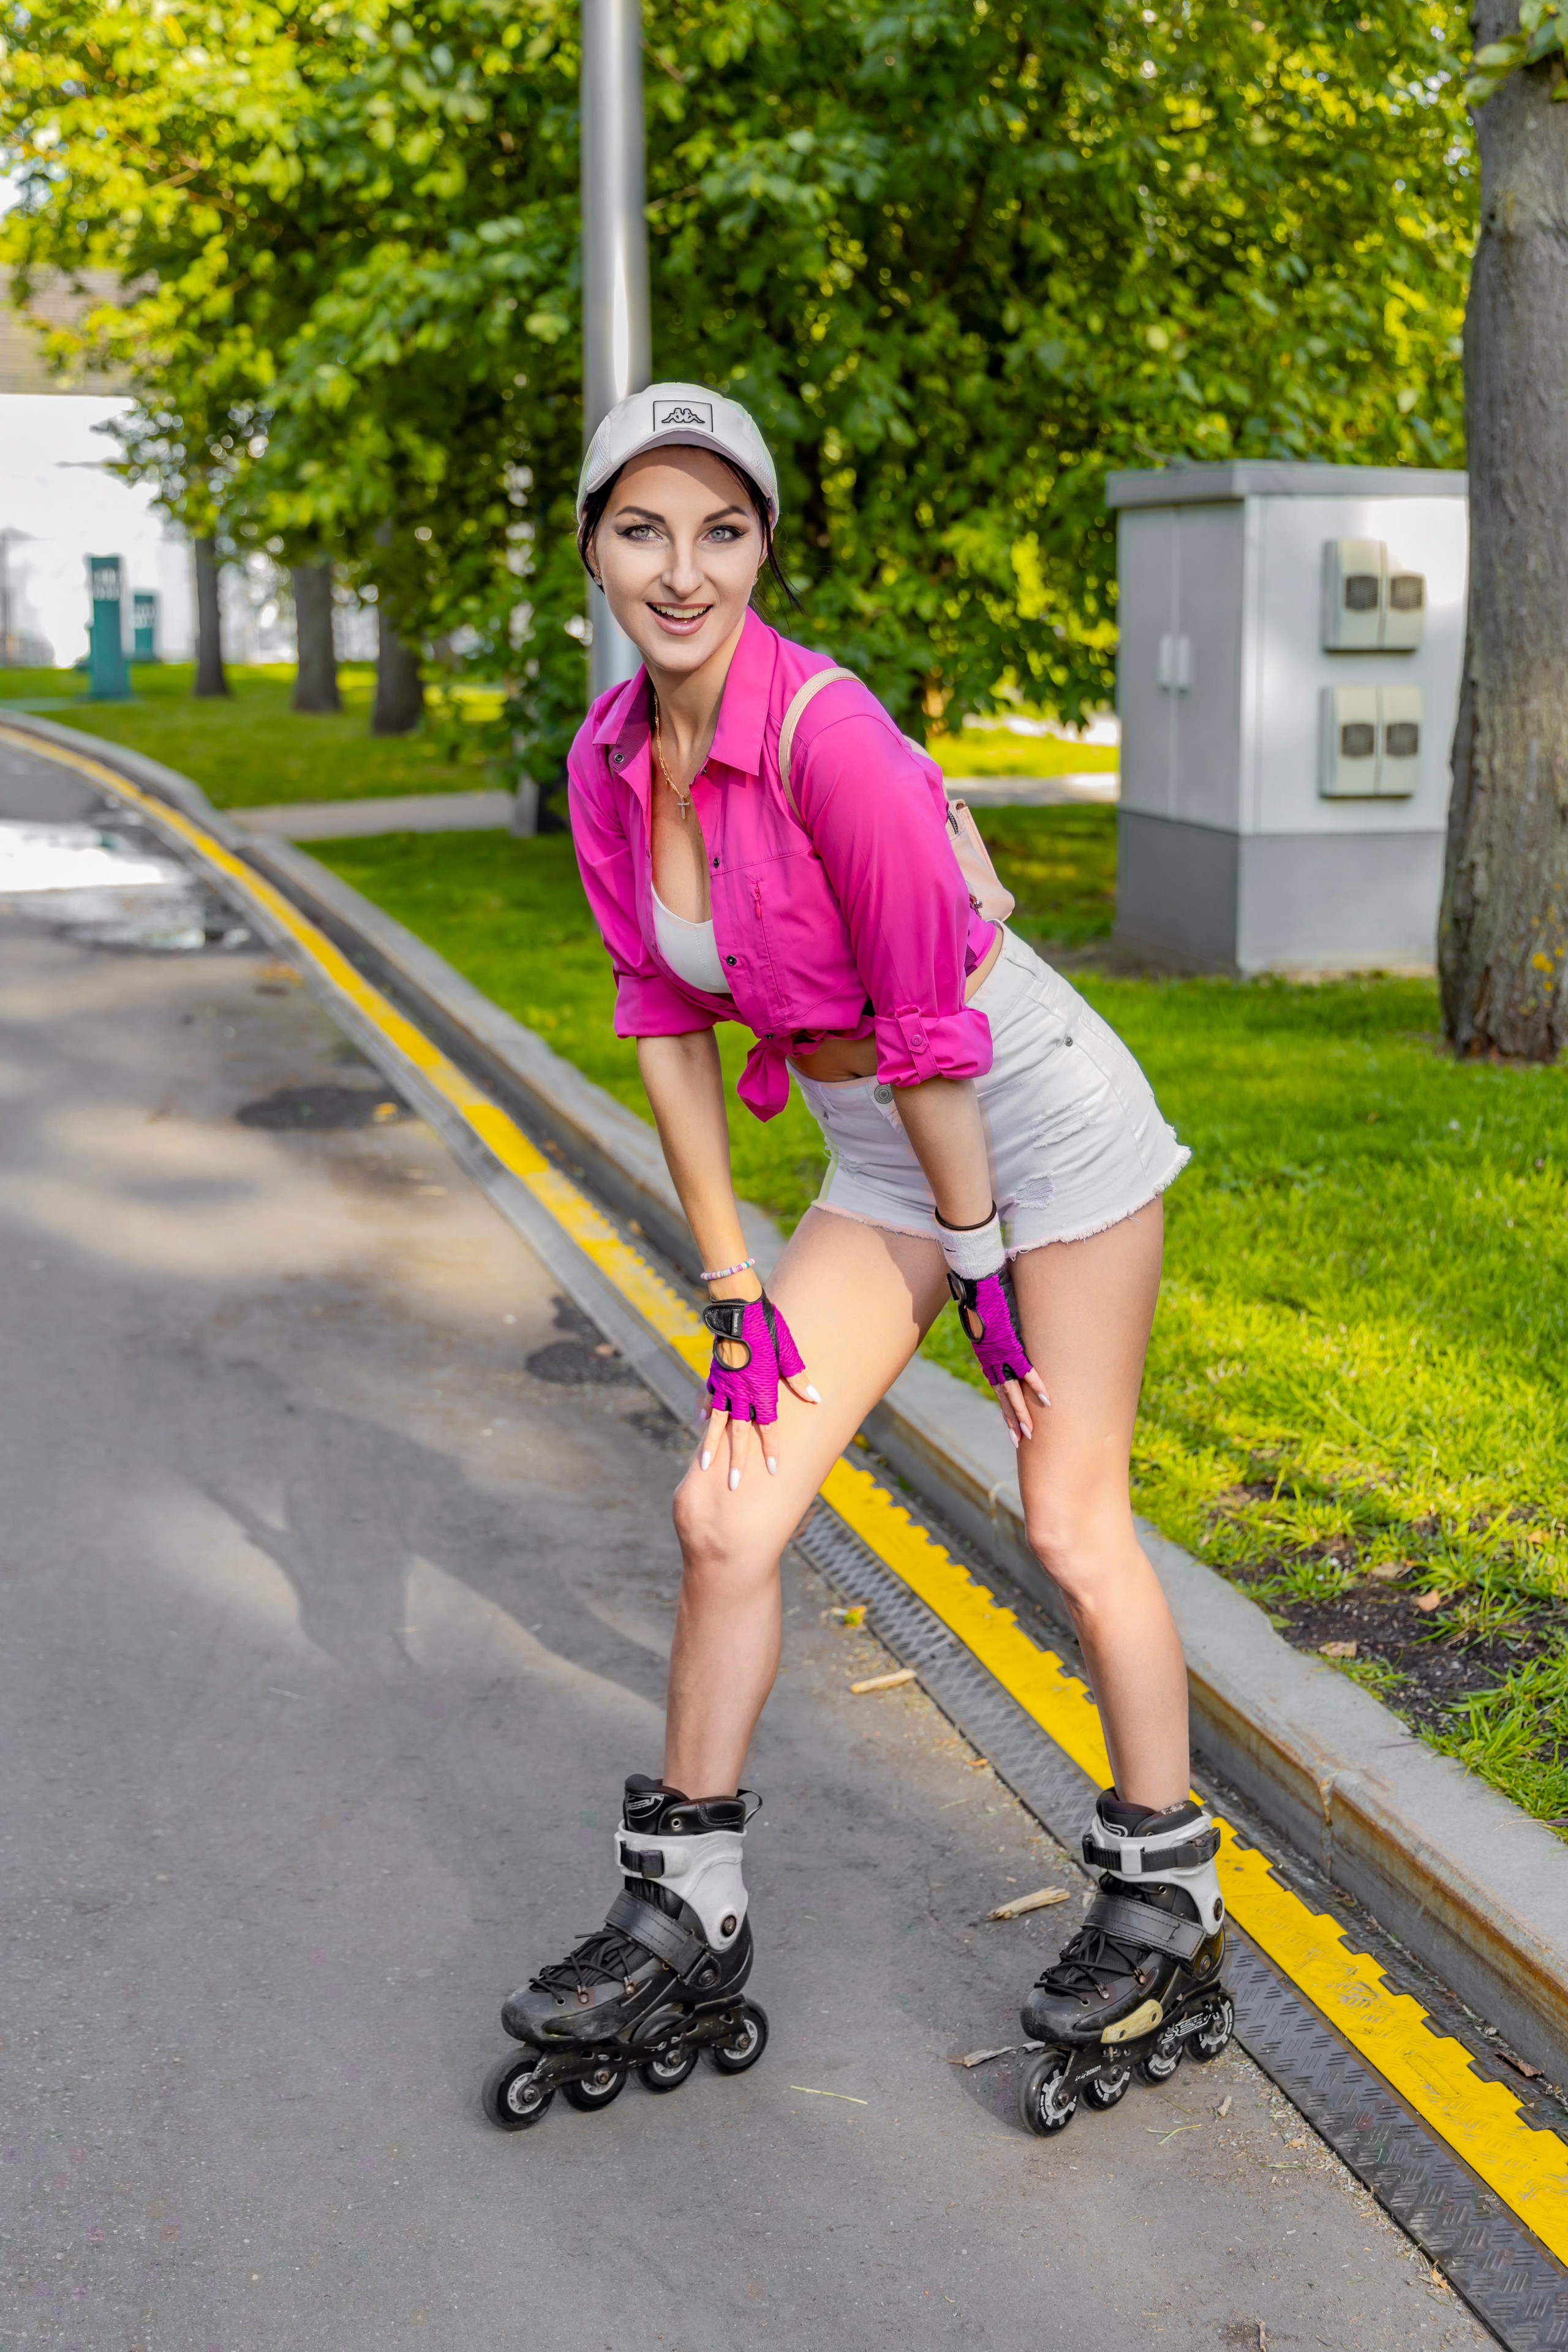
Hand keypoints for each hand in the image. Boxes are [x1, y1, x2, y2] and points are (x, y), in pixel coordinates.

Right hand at [697, 1292, 818, 1487]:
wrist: (739, 1309)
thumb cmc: (769, 1329)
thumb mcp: (789, 1353)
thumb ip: (800, 1379)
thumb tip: (816, 1399)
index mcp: (761, 1391)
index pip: (768, 1428)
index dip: (770, 1449)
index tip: (772, 1470)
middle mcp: (740, 1394)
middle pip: (738, 1435)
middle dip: (737, 1462)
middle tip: (734, 1486)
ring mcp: (723, 1386)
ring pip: (716, 1423)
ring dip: (711, 1446)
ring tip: (705, 1467)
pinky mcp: (713, 1375)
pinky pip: (708, 1398)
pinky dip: (704, 1412)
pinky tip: (701, 1424)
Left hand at [947, 1265, 1050, 1446]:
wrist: (973, 1280)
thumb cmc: (982, 1294)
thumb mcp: (990, 1319)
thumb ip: (1000, 1331)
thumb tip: (1008, 1330)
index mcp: (988, 1358)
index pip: (999, 1389)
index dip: (1006, 1409)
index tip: (1012, 1427)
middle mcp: (991, 1360)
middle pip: (1004, 1397)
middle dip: (1013, 1420)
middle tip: (1021, 1441)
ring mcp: (999, 1354)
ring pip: (1012, 1391)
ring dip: (1022, 1413)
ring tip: (1031, 1433)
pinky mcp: (1008, 1344)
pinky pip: (1025, 1369)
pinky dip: (1036, 1384)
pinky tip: (1046, 1399)